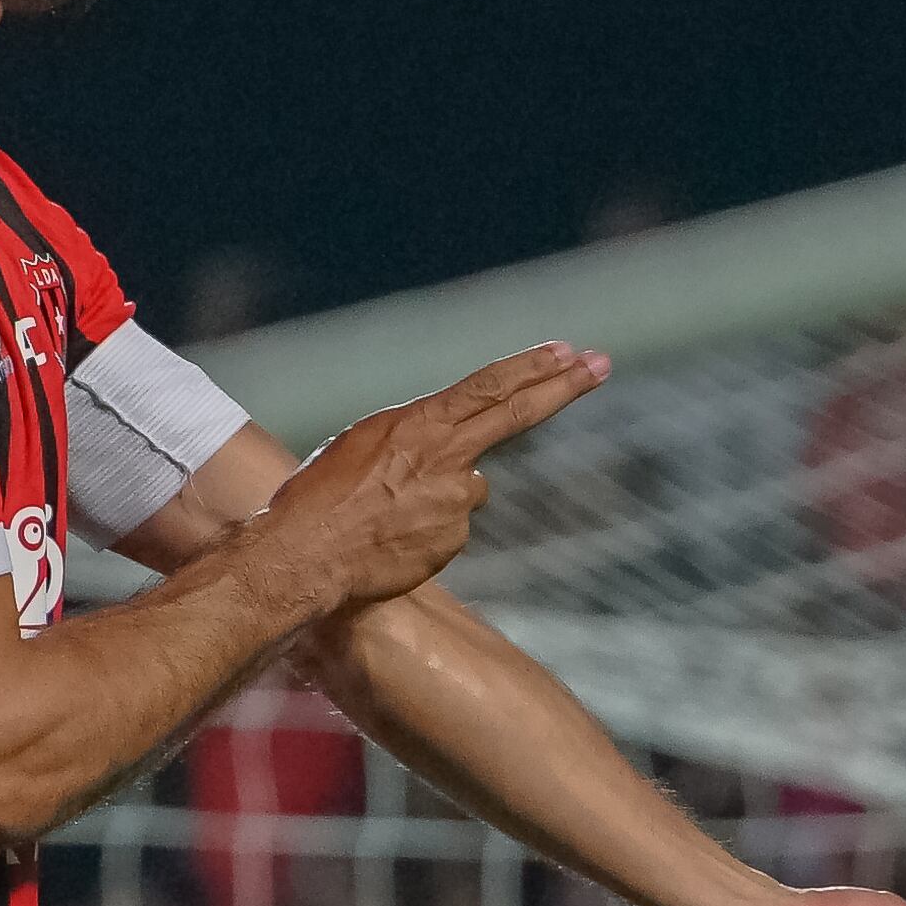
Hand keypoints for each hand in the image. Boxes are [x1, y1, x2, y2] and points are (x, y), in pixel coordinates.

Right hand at [270, 343, 609, 617]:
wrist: (304, 555)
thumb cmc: (316, 499)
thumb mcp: (359, 448)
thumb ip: (414, 443)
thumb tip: (461, 463)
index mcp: (416, 422)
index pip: (487, 385)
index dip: (529, 367)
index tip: (566, 351)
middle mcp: (445, 454)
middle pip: (517, 412)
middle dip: (564, 385)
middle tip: (602, 363)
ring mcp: (455, 498)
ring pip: (467, 487)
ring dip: (439, 496)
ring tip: (385, 514)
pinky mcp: (453, 537)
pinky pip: (449, 528)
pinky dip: (426, 532)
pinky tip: (389, 541)